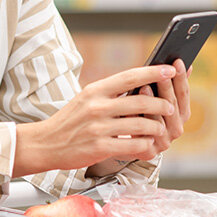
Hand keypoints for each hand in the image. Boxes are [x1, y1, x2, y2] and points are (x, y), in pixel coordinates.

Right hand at [12, 65, 178, 175]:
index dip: (152, 72)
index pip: (129, 76)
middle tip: (170, 107)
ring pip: (140, 124)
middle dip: (161, 104)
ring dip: (156, 127)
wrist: (45, 143)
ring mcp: (98, 127)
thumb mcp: (85, 99)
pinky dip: (144, 145)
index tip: (169, 69)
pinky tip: (147, 145)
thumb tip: (140, 86)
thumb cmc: (70, 121)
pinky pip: (132, 145)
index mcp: (95, 90)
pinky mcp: (99, 147)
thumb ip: (109, 94)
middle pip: (140, 100)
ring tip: (160, 129)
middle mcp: (97, 106)